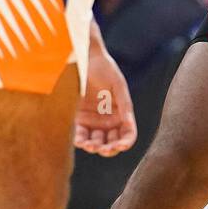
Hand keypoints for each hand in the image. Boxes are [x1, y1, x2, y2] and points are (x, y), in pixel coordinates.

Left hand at [75, 25, 136, 156]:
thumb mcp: (117, 84)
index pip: (128, 134)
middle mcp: (109, 120)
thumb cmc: (105, 68)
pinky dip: (81, 140)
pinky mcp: (78, 120)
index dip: (125, 142)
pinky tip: (81, 141)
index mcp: (122, 113)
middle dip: (109, 149)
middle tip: (104, 149)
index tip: (120, 146)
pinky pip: (80, 135)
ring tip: (90, 145)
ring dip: (95, 147)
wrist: (84, 59)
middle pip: (112, 142)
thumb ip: (124, 103)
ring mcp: (94, 121)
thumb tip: (128, 121)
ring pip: (97, 142)